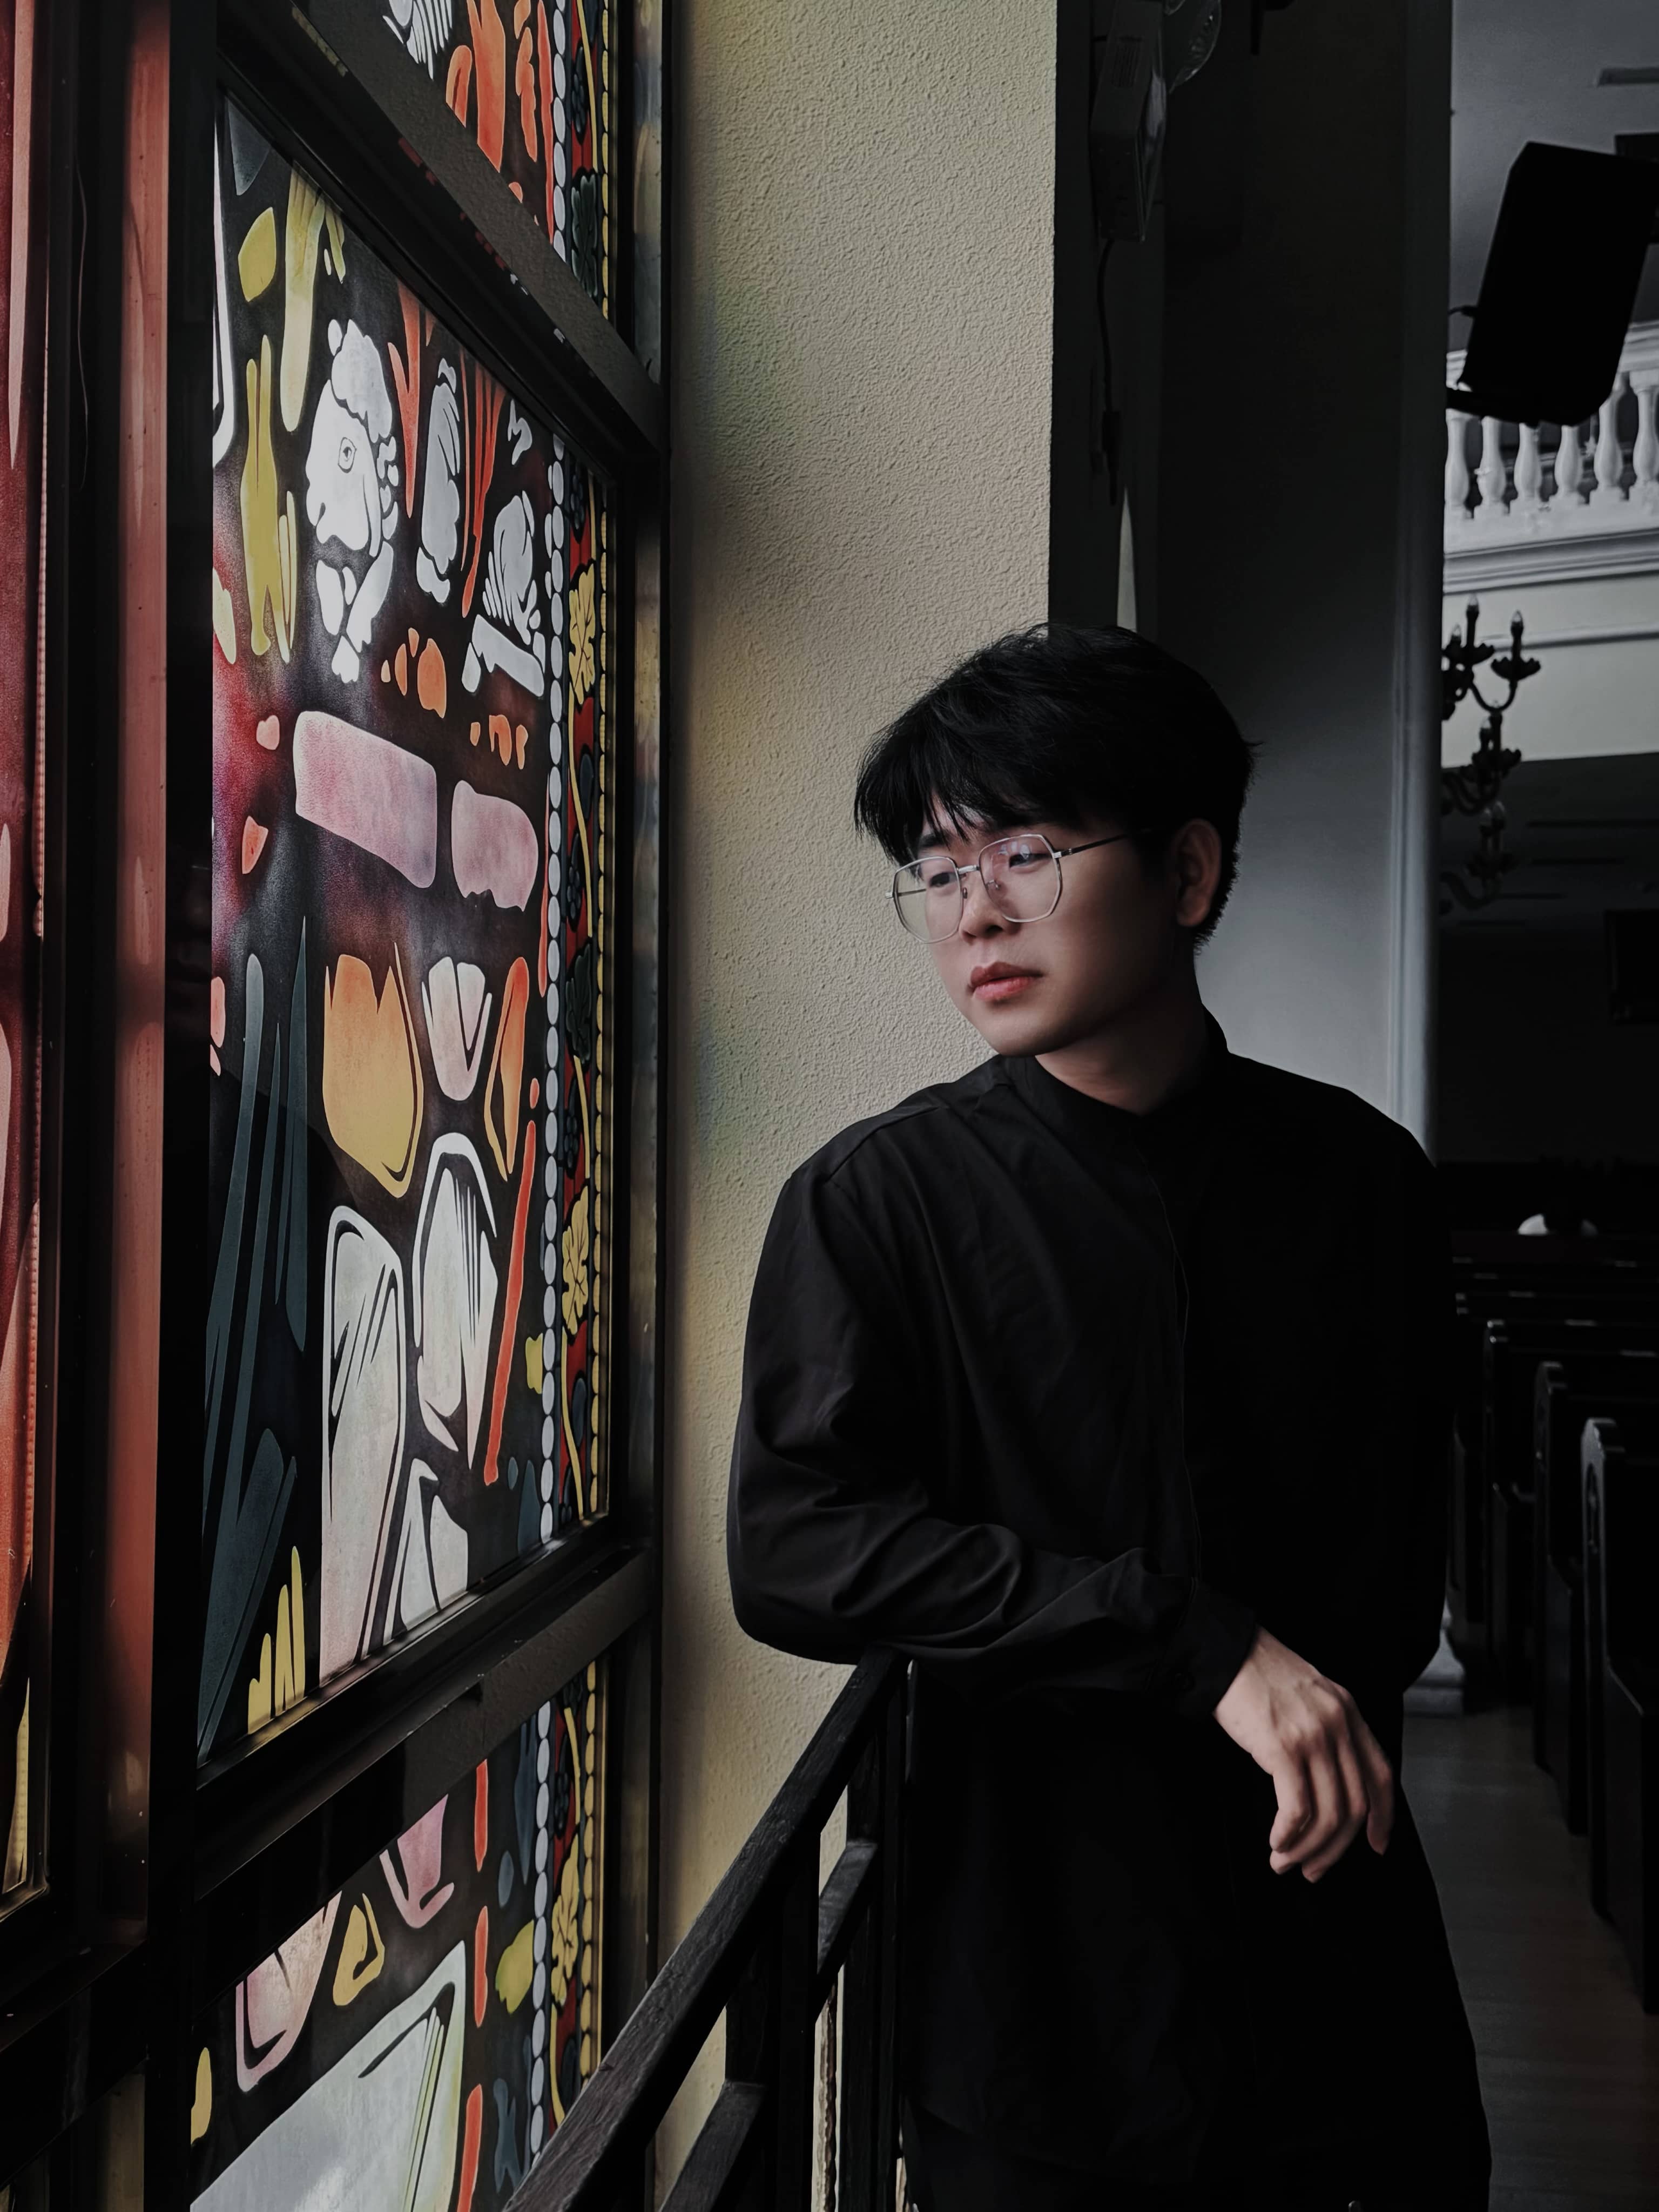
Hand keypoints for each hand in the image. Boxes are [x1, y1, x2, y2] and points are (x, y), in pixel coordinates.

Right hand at [1211, 1627, 1394, 1881]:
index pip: (1381, 1775)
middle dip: (1335, 1849)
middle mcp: (1338, 1724)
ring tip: (1284, 1861)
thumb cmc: (1257, 1675)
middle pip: (1353, 1805)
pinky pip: (1296, 1808)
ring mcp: (1313, 1736)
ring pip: (1327, 1813)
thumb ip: (1327, 1730)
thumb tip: (1328, 1784)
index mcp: (1348, 1712)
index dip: (1383, 1818)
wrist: (1225, 1652)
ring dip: (1306, 1849)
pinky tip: (1276, 1841)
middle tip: (1313, 1870)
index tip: (1377, 1845)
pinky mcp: (1283, 1747)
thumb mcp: (1309, 1695)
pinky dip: (1288, 1835)